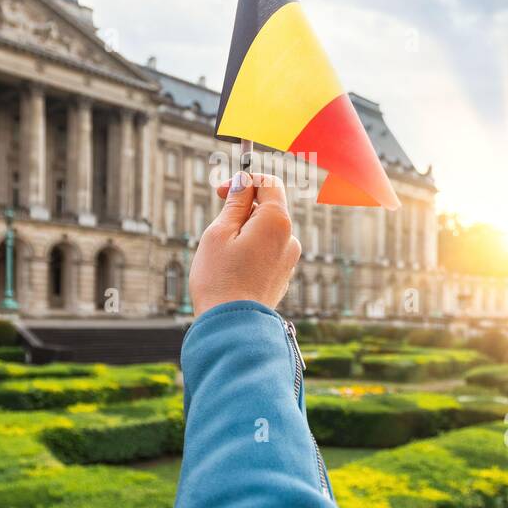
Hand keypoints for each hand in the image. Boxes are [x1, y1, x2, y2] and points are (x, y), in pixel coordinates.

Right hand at [189, 171, 302, 315]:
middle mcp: (290, 238)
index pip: (269, 183)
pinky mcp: (283, 277)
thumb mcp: (219, 232)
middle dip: (242, 210)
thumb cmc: (220, 279)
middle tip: (216, 228)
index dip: (244, 181)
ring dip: (245, 233)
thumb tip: (243, 183)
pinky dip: (251, 252)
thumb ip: (234, 203)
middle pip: (268, 208)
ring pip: (266, 232)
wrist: (232, 327)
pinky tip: (233, 271)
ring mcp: (289, 260)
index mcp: (277, 221)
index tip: (221, 191)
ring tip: (223, 256)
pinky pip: (267, 253)